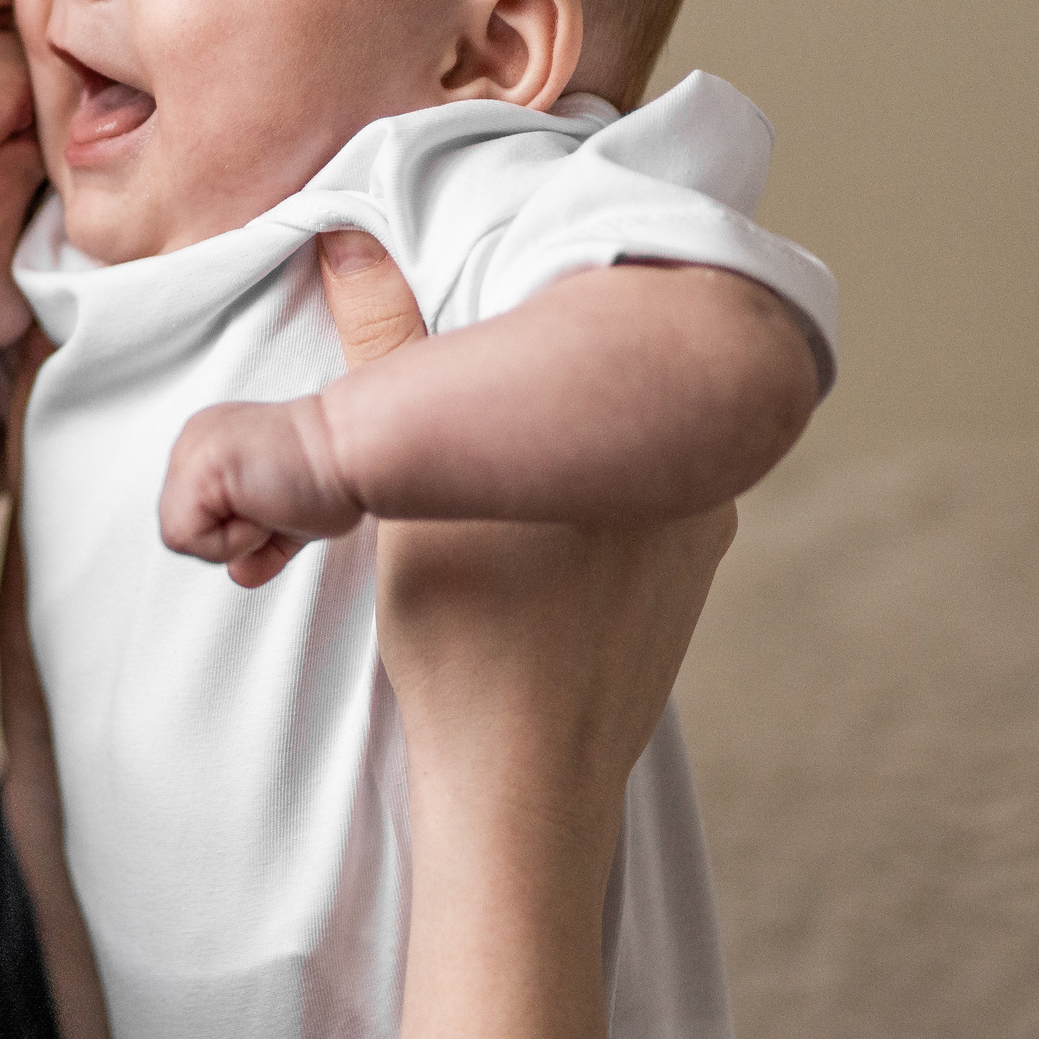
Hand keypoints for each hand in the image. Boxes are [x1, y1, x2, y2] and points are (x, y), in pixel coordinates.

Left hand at [159, 397, 363, 585]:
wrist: (355, 451)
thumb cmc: (335, 475)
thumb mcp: (286, 519)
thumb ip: (256, 544)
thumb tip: (239, 574)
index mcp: (213, 443)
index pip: (200, 516)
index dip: (242, 531)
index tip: (280, 504)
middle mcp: (196, 441)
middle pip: (186, 527)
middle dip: (237, 536)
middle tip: (278, 503)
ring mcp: (190, 451)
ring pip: (184, 536)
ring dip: (239, 538)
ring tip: (273, 502)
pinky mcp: (193, 469)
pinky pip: (189, 539)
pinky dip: (234, 540)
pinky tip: (264, 505)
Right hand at [320, 228, 736, 1038]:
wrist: (523, 797)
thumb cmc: (472, 640)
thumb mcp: (408, 477)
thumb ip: (381, 350)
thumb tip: (347, 242)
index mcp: (648, 432)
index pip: (570, 325)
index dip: (489, 312)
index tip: (433, 327)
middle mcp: (692, 481)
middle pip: (572, 395)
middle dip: (471, 401)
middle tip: (397, 435)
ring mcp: (688, 552)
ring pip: (578, 464)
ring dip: (491, 470)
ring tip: (416, 507)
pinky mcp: (666, 607)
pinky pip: (594, 528)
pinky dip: (523, 525)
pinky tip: (470, 556)